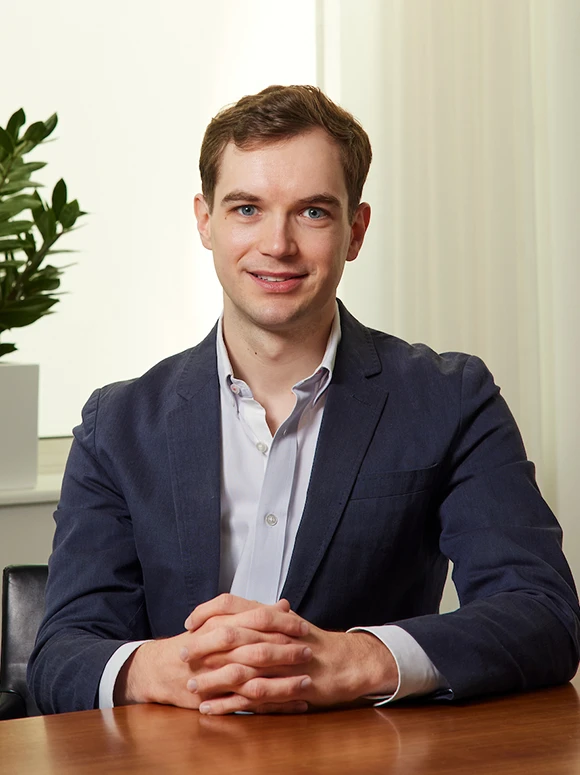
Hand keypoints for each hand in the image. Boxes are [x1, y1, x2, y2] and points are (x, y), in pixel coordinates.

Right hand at [115, 595, 310, 710]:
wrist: (161, 668)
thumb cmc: (196, 642)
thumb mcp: (220, 620)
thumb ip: (252, 612)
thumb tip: (283, 604)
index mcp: (221, 626)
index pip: (256, 621)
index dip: (281, 624)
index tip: (303, 627)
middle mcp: (219, 651)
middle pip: (257, 650)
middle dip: (285, 652)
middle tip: (308, 652)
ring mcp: (217, 677)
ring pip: (254, 680)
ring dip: (282, 682)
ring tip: (306, 681)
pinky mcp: (217, 699)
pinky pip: (249, 705)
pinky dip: (274, 706)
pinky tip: (295, 705)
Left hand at [186, 599, 398, 714]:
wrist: (347, 661)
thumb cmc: (312, 642)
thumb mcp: (286, 622)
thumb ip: (260, 616)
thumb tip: (231, 611)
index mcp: (271, 616)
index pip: (231, 603)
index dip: (206, 611)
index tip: (189, 622)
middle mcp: (273, 634)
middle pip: (230, 635)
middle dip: (201, 645)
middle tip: (179, 653)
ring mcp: (280, 661)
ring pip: (238, 667)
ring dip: (211, 677)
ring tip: (190, 684)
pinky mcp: (286, 687)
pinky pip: (251, 697)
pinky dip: (227, 703)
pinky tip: (209, 708)